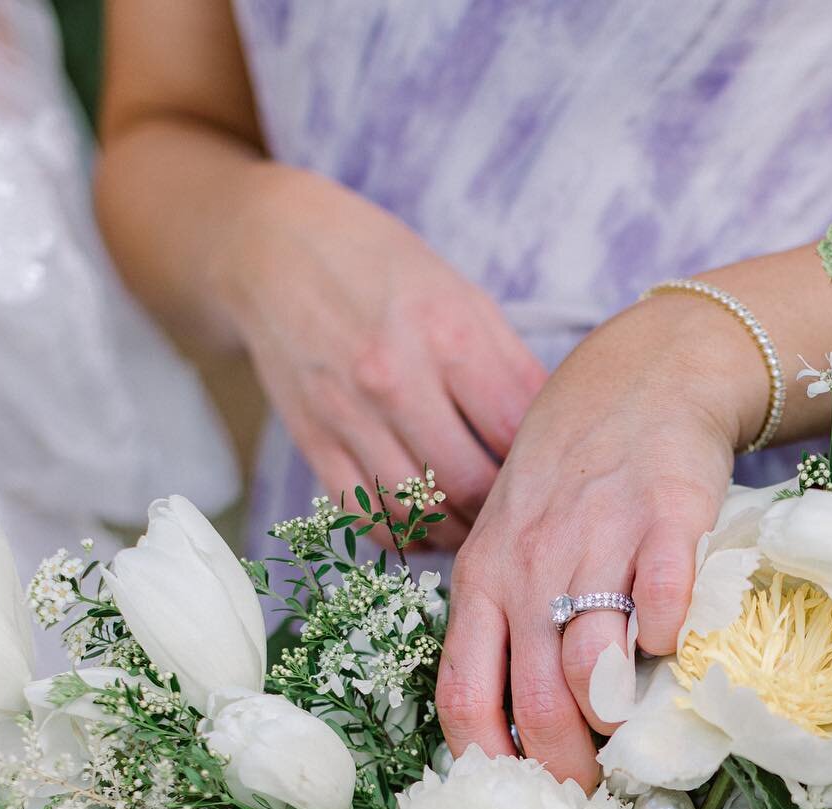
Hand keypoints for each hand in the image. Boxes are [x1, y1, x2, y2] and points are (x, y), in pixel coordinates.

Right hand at [219, 166, 544, 546]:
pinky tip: (427, 526)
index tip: (547, 470)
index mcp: (446, 333)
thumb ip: (512, 365)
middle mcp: (395, 378)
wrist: (272, 248)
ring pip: (419, 513)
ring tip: (477, 523)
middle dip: (500, 509)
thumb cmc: (382, 269)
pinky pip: (367, 516)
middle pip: (469, 484)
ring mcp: (349, 415)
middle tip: (516, 510)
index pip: (514, 433)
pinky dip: (404, 536)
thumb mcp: (462, 295)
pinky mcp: (314, 441)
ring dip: (456, 531)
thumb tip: (558, 433)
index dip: (538, 462)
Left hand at [436, 295, 767, 786]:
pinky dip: (669, 639)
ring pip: (592, 663)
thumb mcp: (512, 550)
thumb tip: (525, 733)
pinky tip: (673, 647)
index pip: (466, 699)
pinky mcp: (665, 519)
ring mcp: (595, 543)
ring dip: (616, 716)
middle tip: (599, 792)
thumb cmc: (570, 483)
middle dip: (568, 766)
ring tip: (636, 733)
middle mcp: (530, 570)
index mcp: (483, 585)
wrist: (638, 380)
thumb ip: (510, 630)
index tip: (528, 795)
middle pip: (537, 702)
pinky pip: (662, 601)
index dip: (495, 764)